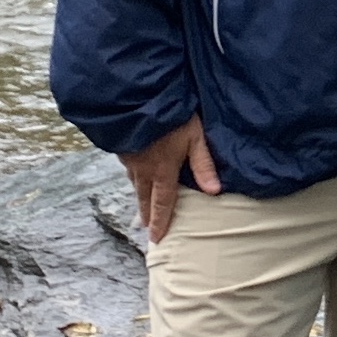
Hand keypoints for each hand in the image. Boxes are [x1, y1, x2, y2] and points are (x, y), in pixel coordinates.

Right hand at [121, 114, 220, 241]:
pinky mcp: (121, 146)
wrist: (137, 97)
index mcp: (162, 171)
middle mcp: (143, 170)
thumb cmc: (171, 115)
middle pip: (145, 197)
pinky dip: (132, 176)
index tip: (156, 238)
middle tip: (146, 227)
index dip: (161, 222)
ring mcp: (129, 158)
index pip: (163, 203)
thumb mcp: (194, 136)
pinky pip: (128, 167)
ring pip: (134, 182)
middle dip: (146, 214)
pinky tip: (134, 174)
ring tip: (140, 205)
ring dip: (138, 196)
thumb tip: (215, 192)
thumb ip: (203, 163)